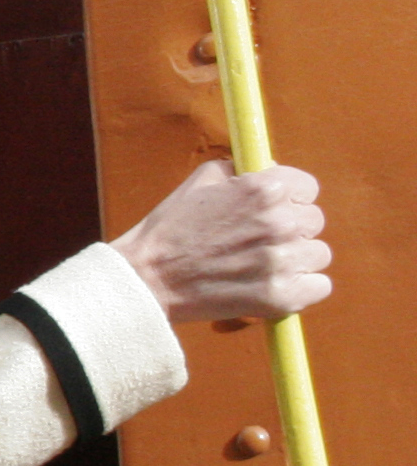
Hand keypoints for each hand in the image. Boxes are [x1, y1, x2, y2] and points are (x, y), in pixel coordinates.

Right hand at [114, 160, 332, 322]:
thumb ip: (241, 171)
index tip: (273, 212)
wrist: (146, 278)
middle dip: (291, 230)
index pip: (308, 188)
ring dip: (296, 260)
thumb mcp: (200, 182)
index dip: (290, 200)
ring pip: (318, 254)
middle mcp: (279, 222)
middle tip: (258, 243)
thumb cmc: (169, 230)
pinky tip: (273, 285)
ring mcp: (282, 260)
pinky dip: (301, 288)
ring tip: (262, 266)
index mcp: (263, 189)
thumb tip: (271, 170)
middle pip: (314, 222)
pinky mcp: (281, 295)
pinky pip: (319, 286)